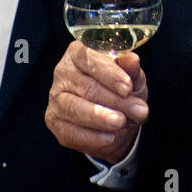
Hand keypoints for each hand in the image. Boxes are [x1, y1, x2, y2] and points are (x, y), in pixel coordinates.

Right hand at [46, 41, 149, 164]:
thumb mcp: (131, 76)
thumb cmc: (120, 88)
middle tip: (137, 110)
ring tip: (121, 122)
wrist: (115, 117)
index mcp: (78, 53)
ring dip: (100, 118)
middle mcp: (62, 72)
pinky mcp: (54, 121)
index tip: (128, 87)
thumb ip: (131, 68)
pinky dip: (91, 137)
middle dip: (114, 100)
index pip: (89, 58)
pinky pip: (70, 131)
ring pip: (74, 108)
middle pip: (86, 86)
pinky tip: (109, 137)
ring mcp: (55, 97)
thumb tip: (132, 60)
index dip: (109, 73)